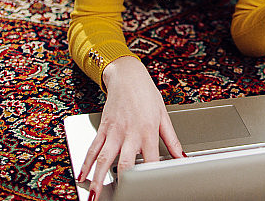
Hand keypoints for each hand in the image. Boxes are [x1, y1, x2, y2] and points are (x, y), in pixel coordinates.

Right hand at [78, 55, 183, 199]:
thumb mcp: (164, 115)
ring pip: (104, 158)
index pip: (151, 159)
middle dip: (122, 181)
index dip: (150, 176)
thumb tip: (182, 157)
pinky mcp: (103, 128)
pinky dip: (86, 162)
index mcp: (148, 131)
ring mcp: (114, 131)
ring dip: (98, 177)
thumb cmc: (146, 94)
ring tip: (95, 194)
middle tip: (119, 196)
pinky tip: (82, 175)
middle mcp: (130, 133)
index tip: (148, 188)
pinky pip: (93, 147)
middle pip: (125, 162)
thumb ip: (172, 139)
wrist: (127, 76)